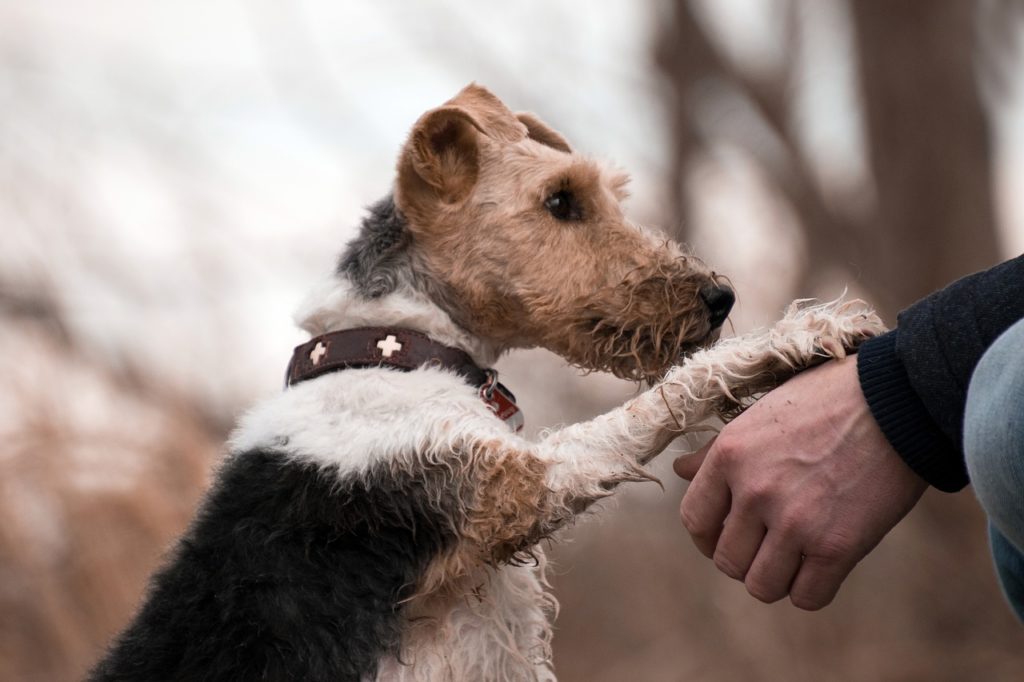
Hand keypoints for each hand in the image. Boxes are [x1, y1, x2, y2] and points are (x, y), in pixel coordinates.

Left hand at [674, 355, 926, 609]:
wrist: (899, 400)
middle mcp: (754, 491)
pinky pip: (806, 597)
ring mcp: (794, 522)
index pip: (694, 519)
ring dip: (777, 579)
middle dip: (745, 559)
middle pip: (727, 561)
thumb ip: (717, 450)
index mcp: (730, 455)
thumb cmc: (829, 400)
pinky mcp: (836, 546)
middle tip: (769, 545)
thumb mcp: (761, 414)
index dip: (707, 536)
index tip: (726, 535)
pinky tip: (823, 566)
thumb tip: (679, 470)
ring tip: (795, 558)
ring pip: (762, 586)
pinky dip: (811, 590)